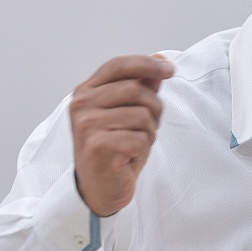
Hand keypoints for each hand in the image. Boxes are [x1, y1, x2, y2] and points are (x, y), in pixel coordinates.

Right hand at [69, 55, 173, 216]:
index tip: (169, 70)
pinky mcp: (98, 146)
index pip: (118, 65)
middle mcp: (82, 105)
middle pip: (136, 89)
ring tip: (135, 145)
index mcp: (85, 92)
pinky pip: (140, 138)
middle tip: (147, 128)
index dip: (146, 64)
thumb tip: (159, 61)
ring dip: (149, 132)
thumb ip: (139, 87)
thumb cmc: (112, 151)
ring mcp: (88, 125)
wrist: (97, 190)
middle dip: (153, 109)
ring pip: (142, 114)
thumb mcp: (126, 114)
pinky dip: (143, 150)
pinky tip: (129, 157)